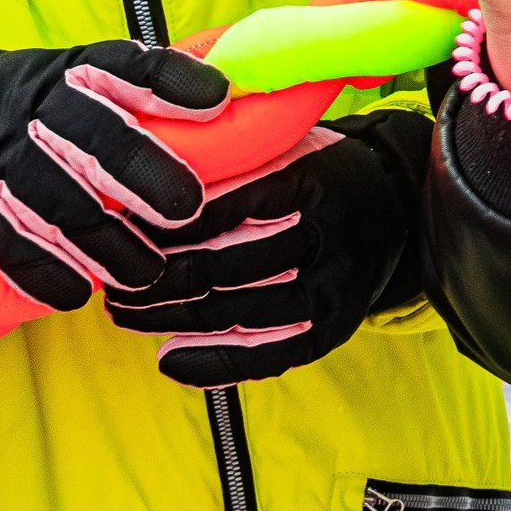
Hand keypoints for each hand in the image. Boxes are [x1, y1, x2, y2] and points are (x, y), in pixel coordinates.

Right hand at [0, 42, 230, 309]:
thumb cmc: (34, 102)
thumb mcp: (81, 81)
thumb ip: (144, 93)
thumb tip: (235, 100)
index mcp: (76, 71)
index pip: (129, 66)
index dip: (173, 81)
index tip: (216, 100)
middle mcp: (37, 105)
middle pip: (95, 137)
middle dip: (144, 174)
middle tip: (185, 210)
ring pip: (54, 199)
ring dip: (102, 242)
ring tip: (145, 272)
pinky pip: (2, 237)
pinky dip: (40, 270)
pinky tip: (73, 291)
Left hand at [106, 109, 429, 386]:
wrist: (396, 209)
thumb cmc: (321, 173)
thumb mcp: (288, 146)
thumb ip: (233, 158)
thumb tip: (143, 173)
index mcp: (313, 182)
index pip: (226, 209)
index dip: (166, 226)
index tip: (122, 228)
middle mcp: (327, 237)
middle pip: (223, 267)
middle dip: (156, 279)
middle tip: (113, 279)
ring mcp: (333, 288)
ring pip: (235, 314)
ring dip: (168, 319)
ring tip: (125, 313)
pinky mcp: (333, 328)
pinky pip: (266, 357)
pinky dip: (212, 364)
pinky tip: (169, 358)